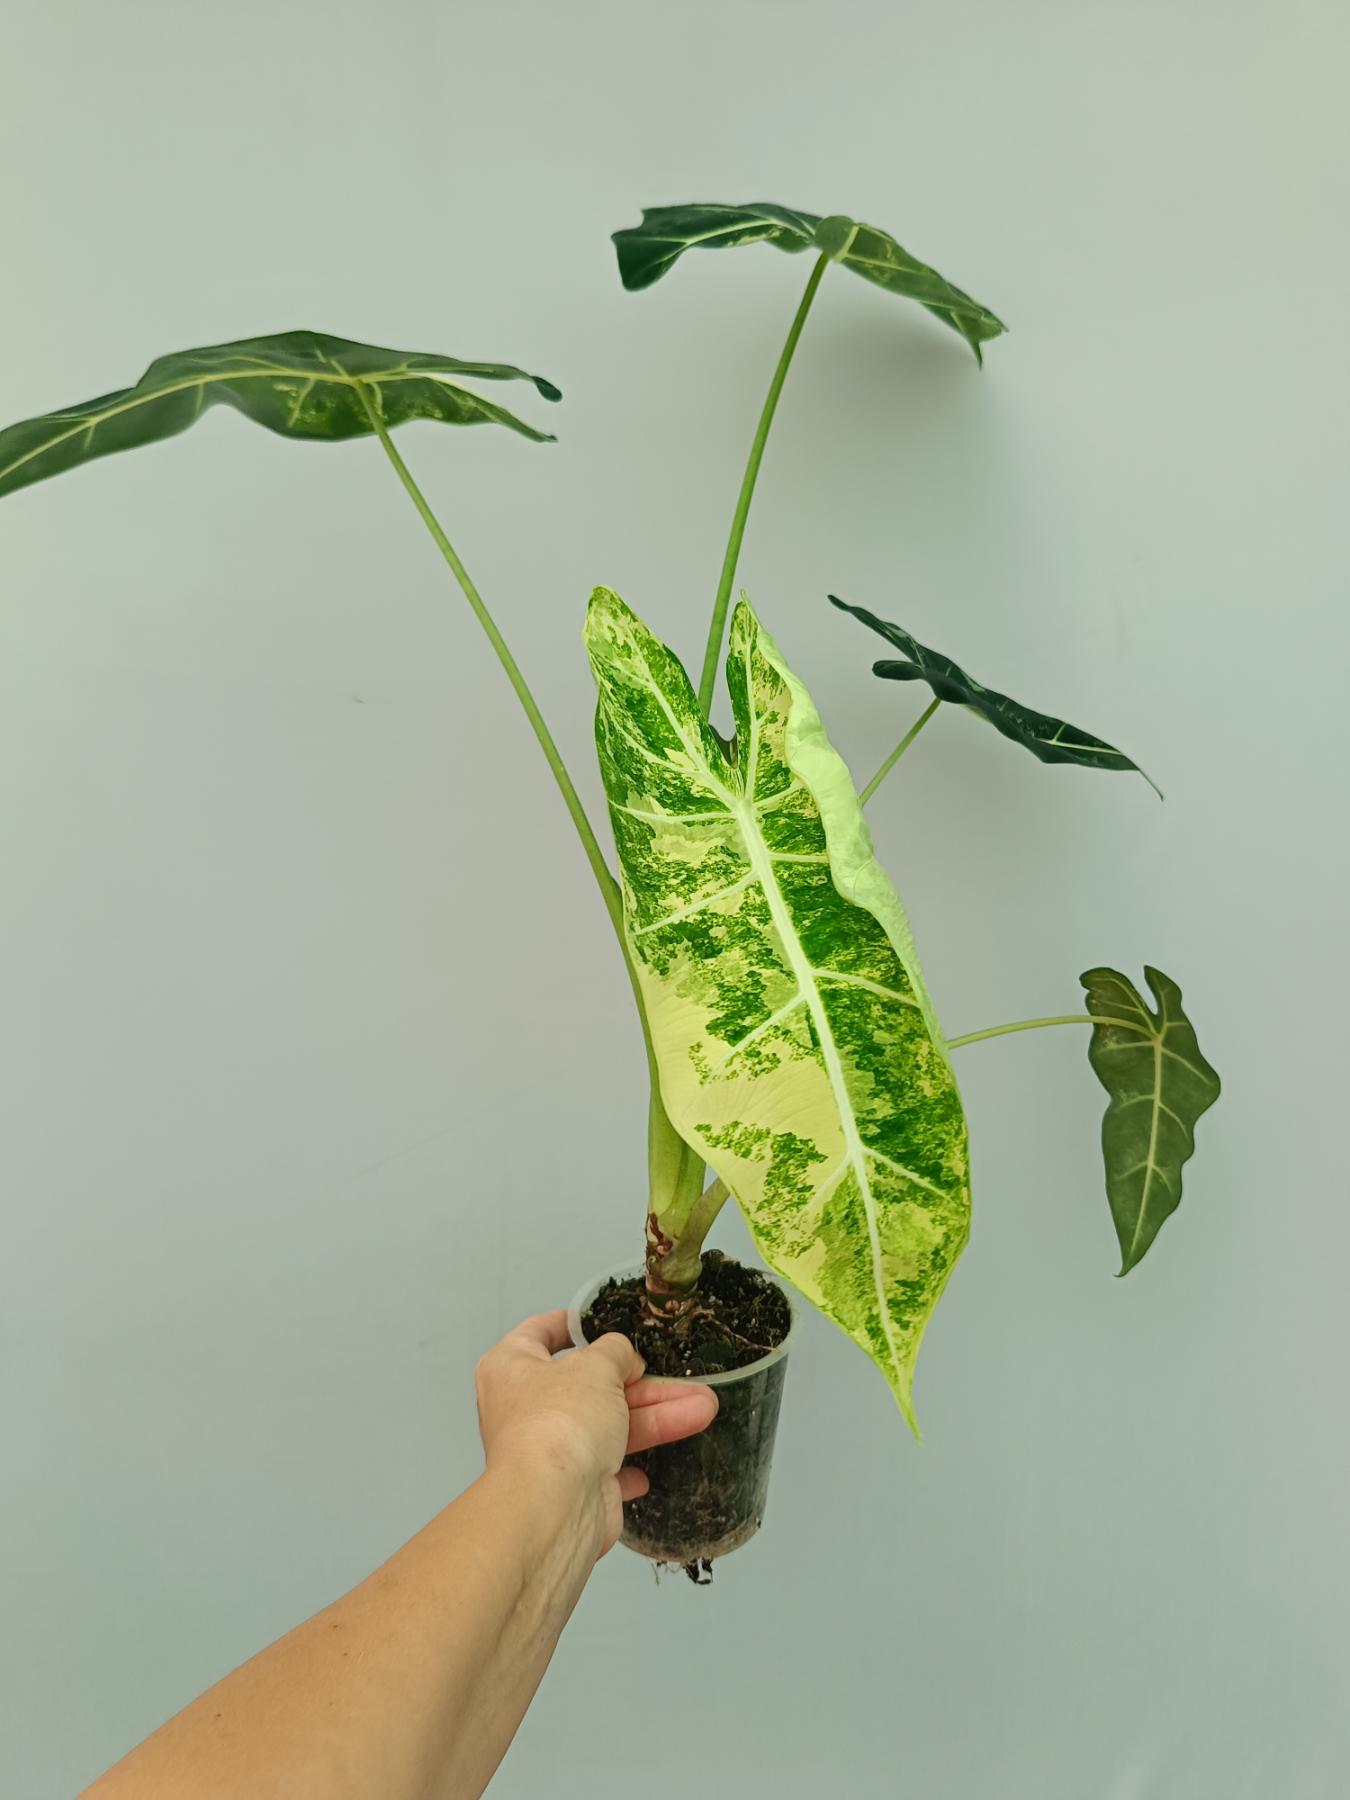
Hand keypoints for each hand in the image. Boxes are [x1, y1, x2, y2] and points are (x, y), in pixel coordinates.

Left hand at [475, 1310, 717, 1557]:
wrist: (555, 1506)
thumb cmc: (563, 1418)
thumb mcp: (597, 1366)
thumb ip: (616, 1352)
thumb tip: (624, 1359)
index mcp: (512, 1367)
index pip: (539, 1333)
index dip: (573, 1325)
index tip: (603, 1321)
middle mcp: (526, 1408)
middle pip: (590, 1385)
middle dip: (644, 1383)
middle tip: (685, 1378)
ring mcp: (550, 1451)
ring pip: (609, 1426)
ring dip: (657, 1418)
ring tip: (706, 1409)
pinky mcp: (573, 1488)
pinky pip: (608, 1469)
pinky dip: (632, 1467)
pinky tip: (658, 1464)